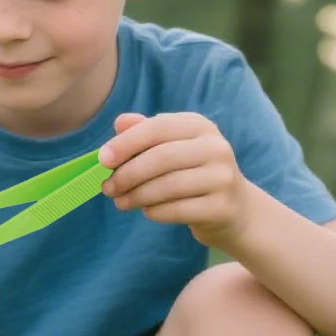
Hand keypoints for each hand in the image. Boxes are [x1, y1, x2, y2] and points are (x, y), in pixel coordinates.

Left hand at [98, 112, 250, 250]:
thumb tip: (119, 123)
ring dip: (137, 196)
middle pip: (161, 158)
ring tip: (120, 202)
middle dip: (127, 174)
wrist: (233, 208)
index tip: (102, 159)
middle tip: (107, 187)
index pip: (158, 128)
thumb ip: (146, 133)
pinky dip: (154, 212)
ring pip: (168, 186)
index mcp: (200, 126)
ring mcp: (222, 178)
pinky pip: (177, 210)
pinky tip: (146, 211)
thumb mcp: (172, 147)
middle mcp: (216, 147)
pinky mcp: (221, 207)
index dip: (126, 143)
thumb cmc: (192, 173)